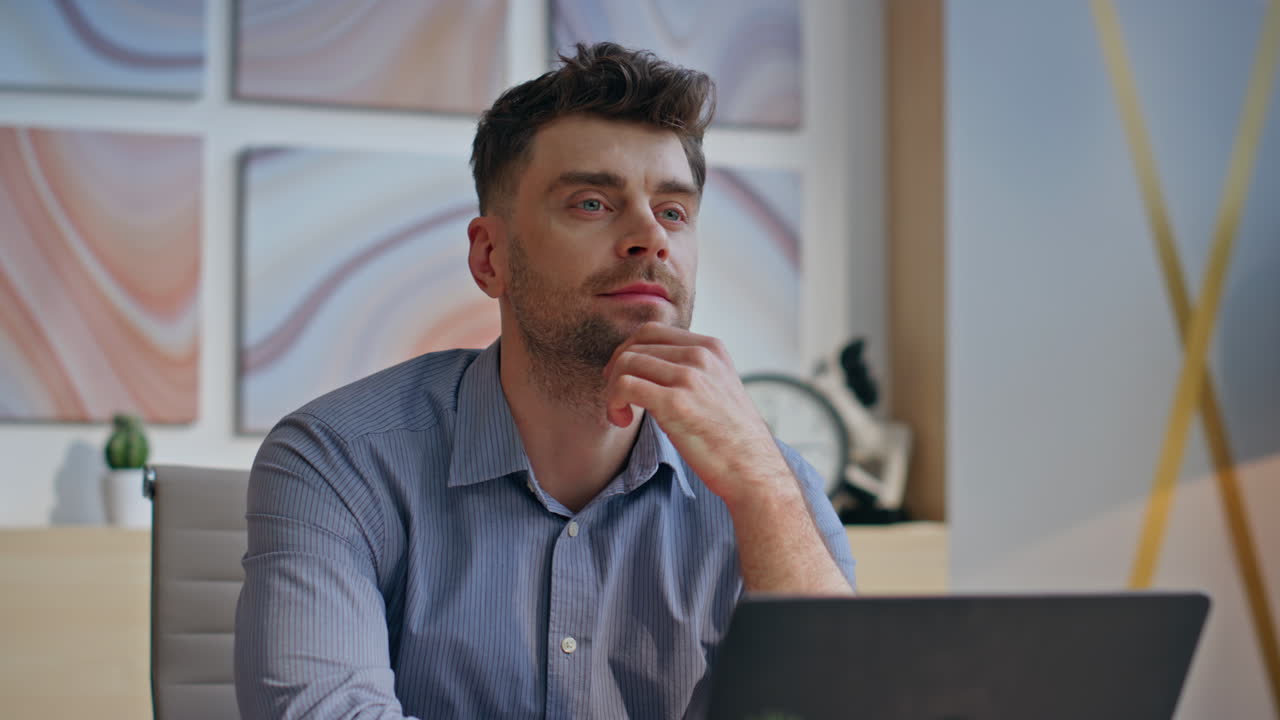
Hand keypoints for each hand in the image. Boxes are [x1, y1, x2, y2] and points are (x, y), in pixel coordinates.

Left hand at [602, 322, 792, 507]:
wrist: (752, 469)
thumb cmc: (730, 437)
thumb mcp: (718, 387)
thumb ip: (691, 369)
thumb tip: (648, 365)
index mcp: (711, 348)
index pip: (652, 330)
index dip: (629, 351)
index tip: (624, 376)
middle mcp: (701, 355)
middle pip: (635, 344)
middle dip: (616, 370)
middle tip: (617, 397)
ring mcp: (689, 377)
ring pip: (625, 363)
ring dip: (612, 390)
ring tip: (621, 414)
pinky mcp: (675, 402)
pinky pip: (625, 386)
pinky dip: (613, 402)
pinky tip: (622, 421)